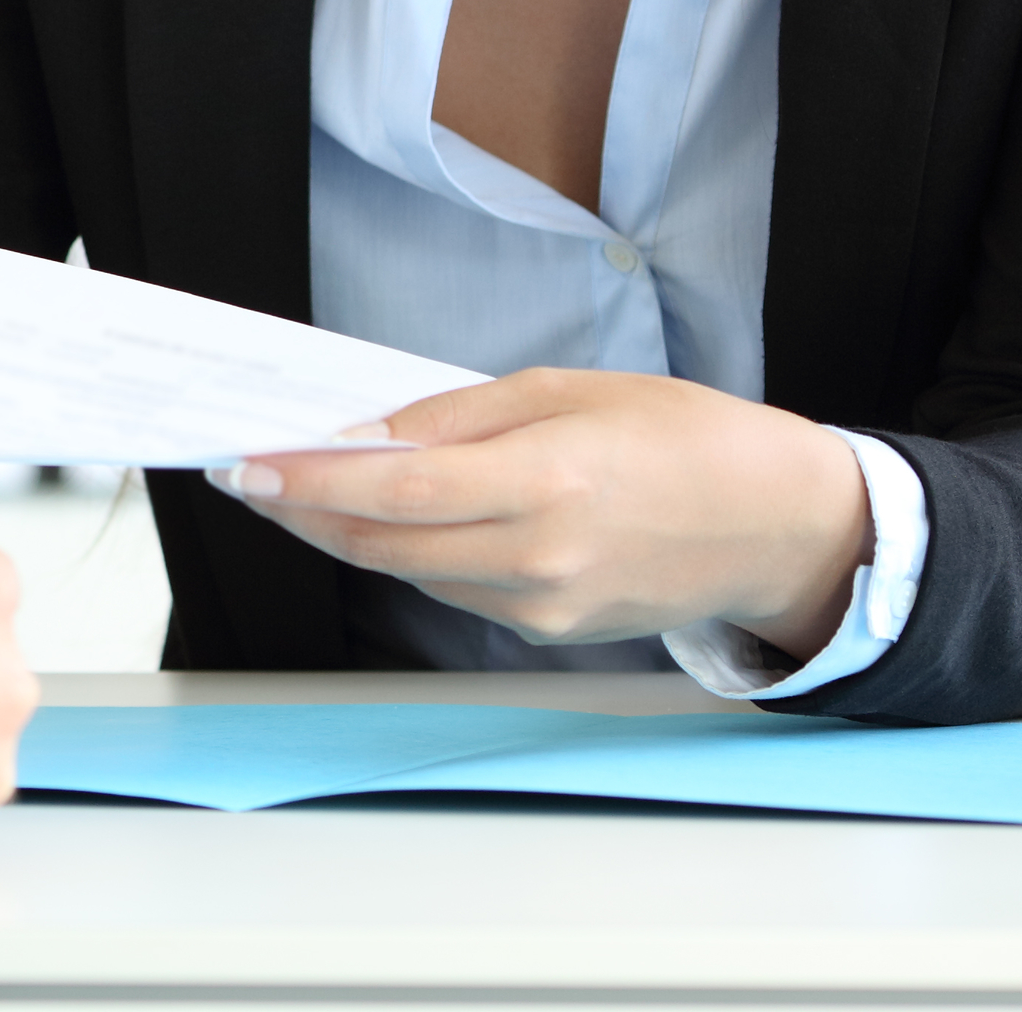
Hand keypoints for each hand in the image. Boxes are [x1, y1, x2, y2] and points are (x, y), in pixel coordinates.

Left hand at [219, 368, 870, 658]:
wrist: (774, 524)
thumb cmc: (683, 437)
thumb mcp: (568, 391)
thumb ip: (459, 418)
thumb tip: (366, 435)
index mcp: (550, 483)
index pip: (399, 489)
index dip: (311, 481)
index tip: (248, 464)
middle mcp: (543, 558)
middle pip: (386, 543)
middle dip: (304, 511)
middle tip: (247, 475)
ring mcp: (546, 606)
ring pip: (411, 570)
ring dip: (347, 532)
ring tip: (297, 487)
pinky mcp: (551, 630)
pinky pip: (454, 587)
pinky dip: (409, 551)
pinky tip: (385, 517)